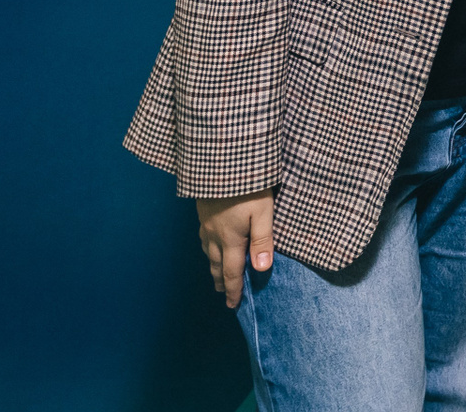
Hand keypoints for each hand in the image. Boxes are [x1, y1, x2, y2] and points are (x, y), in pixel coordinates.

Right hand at [196, 191, 274, 307]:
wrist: (221, 160)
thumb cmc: (248, 186)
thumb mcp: (263, 212)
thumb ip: (263, 240)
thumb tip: (261, 269)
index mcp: (230, 239)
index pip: (231, 272)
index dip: (233, 290)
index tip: (234, 305)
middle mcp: (214, 235)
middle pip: (216, 265)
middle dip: (221, 282)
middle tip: (225, 295)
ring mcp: (205, 223)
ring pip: (208, 252)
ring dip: (213, 266)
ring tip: (218, 275)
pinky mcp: (202, 211)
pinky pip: (203, 238)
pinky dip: (208, 249)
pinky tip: (211, 245)